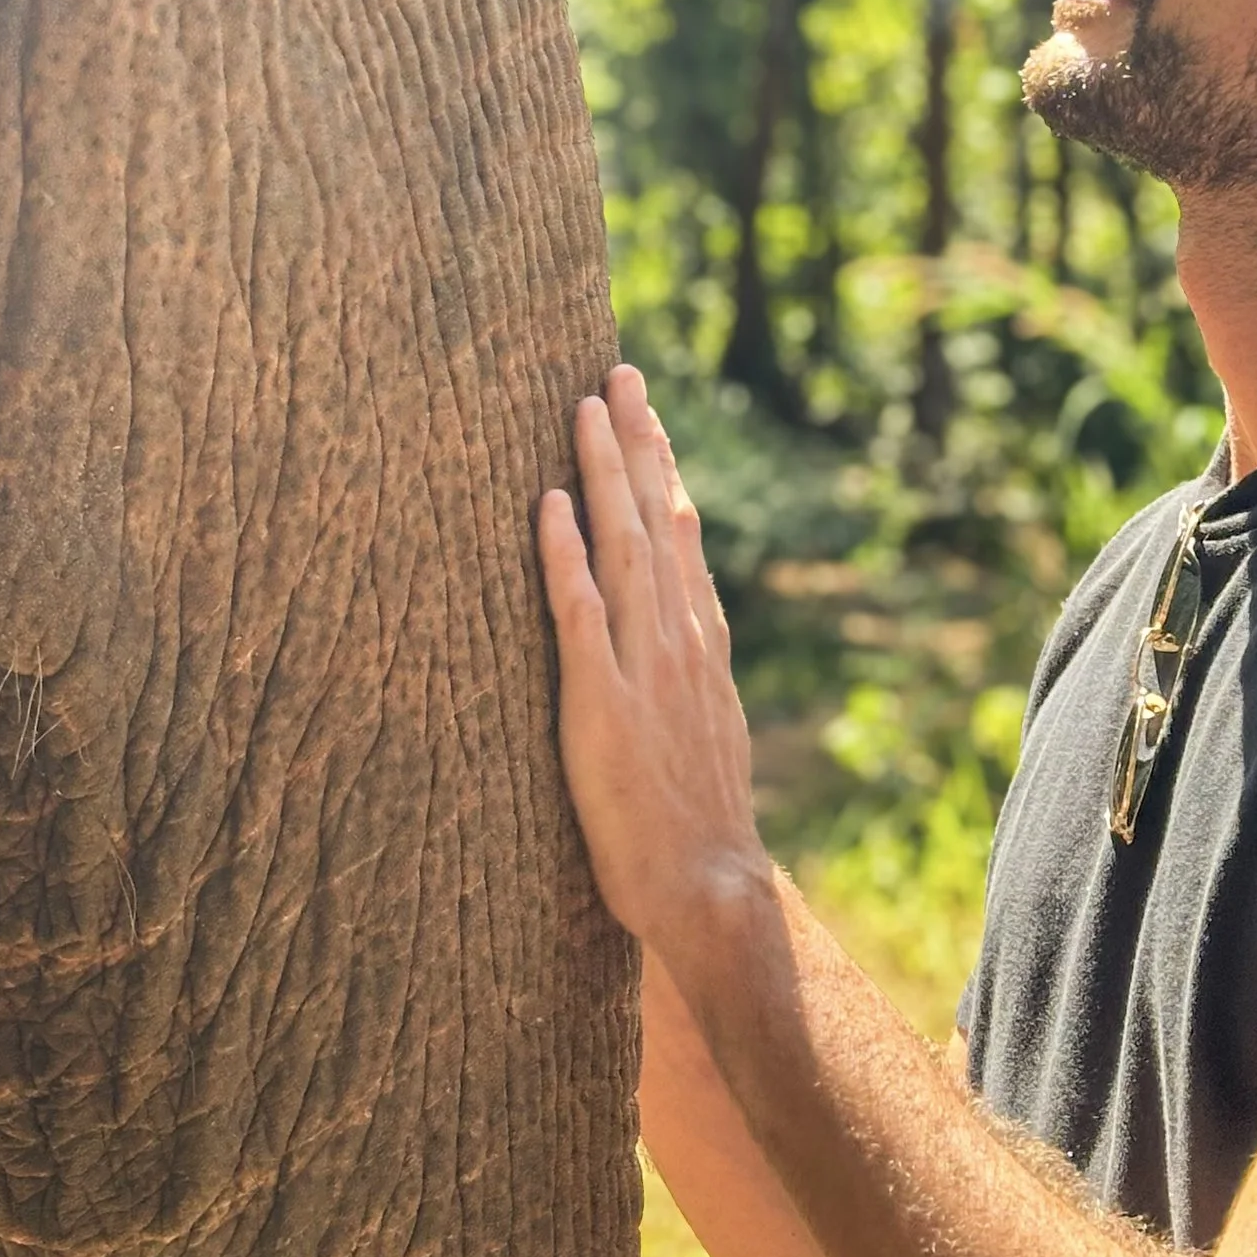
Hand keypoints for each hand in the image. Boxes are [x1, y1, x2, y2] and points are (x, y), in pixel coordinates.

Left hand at [537, 365, 772, 970]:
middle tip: (614, 371)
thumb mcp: (706, 721)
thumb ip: (687, 663)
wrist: (707, 885)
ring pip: (620, 548)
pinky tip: (548, 507)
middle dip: (634, 441)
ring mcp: (642, 667)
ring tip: (584, 410)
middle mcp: (676, 637)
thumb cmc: (695, 817)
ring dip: (602, 474)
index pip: (678, 532)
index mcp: (697, 639)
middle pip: (653, 519)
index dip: (661, 465)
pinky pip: (580, 617)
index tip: (646, 406)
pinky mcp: (602, 706)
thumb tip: (672, 619)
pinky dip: (564, 557)